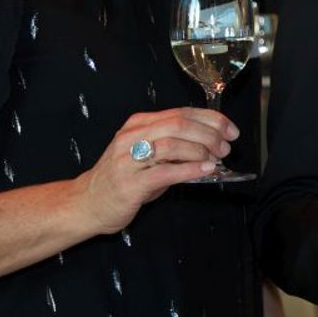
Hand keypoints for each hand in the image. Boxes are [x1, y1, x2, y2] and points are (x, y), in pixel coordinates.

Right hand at [79, 109, 237, 232]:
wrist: (87, 203)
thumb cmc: (122, 178)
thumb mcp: (148, 154)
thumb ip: (176, 146)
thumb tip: (212, 145)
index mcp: (139, 125)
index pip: (181, 113)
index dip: (212, 119)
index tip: (230, 130)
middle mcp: (132, 137)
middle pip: (179, 124)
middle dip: (210, 134)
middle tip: (225, 147)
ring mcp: (128, 159)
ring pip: (172, 144)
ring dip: (201, 150)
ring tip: (215, 159)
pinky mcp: (130, 182)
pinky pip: (164, 171)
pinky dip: (190, 169)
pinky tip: (205, 170)